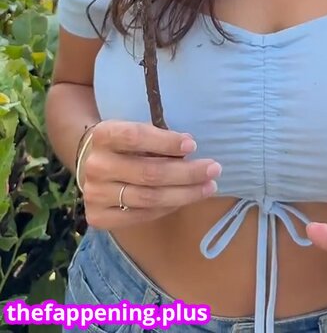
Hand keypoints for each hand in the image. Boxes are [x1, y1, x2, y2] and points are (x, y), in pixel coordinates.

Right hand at [79, 120, 221, 228]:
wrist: (92, 163)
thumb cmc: (125, 143)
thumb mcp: (136, 130)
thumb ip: (158, 137)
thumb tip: (189, 147)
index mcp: (103, 135)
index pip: (136, 137)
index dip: (166, 142)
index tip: (193, 144)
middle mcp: (96, 165)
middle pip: (148, 173)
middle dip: (186, 173)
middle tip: (214, 169)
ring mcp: (94, 194)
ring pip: (148, 198)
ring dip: (184, 194)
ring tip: (208, 187)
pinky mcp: (98, 216)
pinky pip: (141, 216)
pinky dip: (167, 208)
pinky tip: (184, 199)